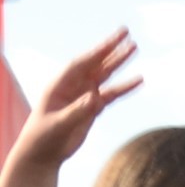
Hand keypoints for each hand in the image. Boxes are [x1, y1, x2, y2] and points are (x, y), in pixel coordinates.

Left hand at [3, 31, 139, 171]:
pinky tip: (139, 80)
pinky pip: (112, 94)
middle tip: (126, 33)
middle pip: (95, 63)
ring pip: (105, 75)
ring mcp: (84, 95)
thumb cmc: (44, 137)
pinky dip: (126, 87)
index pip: (81, 63)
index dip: (97, 51)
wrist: (43, 153)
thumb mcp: (59, 124)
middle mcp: (73, 85)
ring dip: (119, 62)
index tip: (113, 41)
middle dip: (111, 48)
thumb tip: (96, 99)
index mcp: (59, 84)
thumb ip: (77, 111)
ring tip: (135, 48)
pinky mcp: (93, 107)